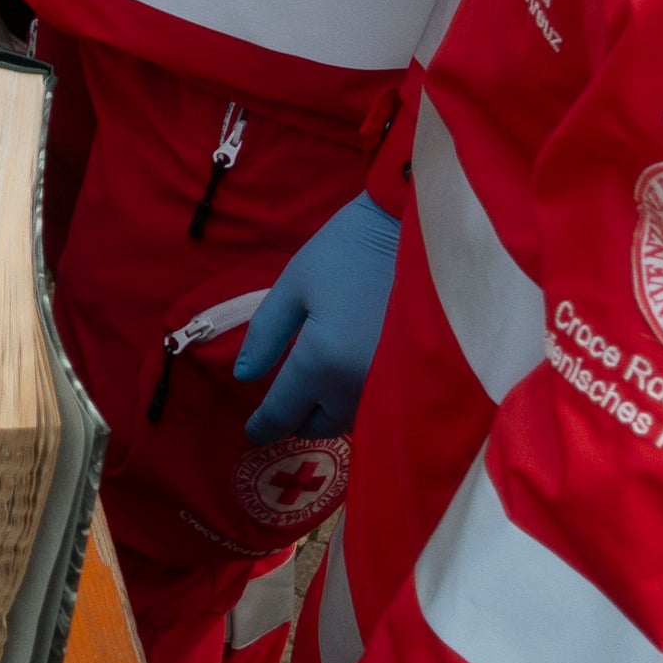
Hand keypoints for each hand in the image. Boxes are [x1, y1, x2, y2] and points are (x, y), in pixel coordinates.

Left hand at [235, 191, 399, 440]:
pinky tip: (349, 383)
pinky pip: (377, 406)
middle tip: (286, 403)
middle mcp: (356, 386)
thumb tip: (246, 375)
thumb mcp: (294, 284)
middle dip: (297, 419)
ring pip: (350, 419)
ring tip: (314, 395)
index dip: (264, 426)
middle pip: (319, 425)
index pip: (284, 413)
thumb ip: (266, 334)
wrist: (416, 231)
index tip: (253, 432)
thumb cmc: (347, 250)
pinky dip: (357, 403)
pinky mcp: (414, 378)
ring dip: (329, 413)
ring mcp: (390, 387)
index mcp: (321, 362)